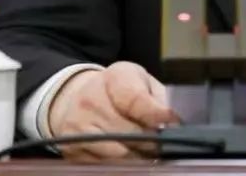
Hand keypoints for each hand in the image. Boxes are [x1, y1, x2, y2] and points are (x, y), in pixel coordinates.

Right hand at [47, 62, 178, 160]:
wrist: (81, 98)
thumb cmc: (119, 90)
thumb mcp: (142, 82)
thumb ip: (159, 99)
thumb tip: (173, 124)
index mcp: (114, 78)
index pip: (137, 100)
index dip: (157, 115)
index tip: (173, 124)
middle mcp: (90, 101)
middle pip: (130, 133)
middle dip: (152, 142)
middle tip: (162, 144)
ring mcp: (78, 128)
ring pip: (119, 155)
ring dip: (138, 157)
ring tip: (146, 152)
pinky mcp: (71, 150)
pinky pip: (104, 166)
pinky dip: (121, 166)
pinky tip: (128, 157)